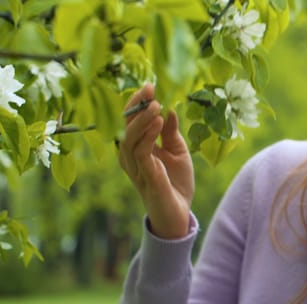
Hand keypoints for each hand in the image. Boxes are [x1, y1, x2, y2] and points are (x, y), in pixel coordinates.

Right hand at [118, 84, 194, 238]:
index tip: (150, 86)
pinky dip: (148, 135)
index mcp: (137, 147)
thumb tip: (170, 109)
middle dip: (137, 105)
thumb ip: (171, 132)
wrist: (180, 213)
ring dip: (142, 118)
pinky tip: (159, 122)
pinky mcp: (145, 176)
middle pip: (125, 125)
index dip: (138, 102)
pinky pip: (141, 152)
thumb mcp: (177, 151)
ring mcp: (135, 167)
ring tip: (156, 104)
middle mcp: (130, 156)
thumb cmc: (176, 183)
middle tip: (150, 89)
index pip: (131, 120)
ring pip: (130, 137)